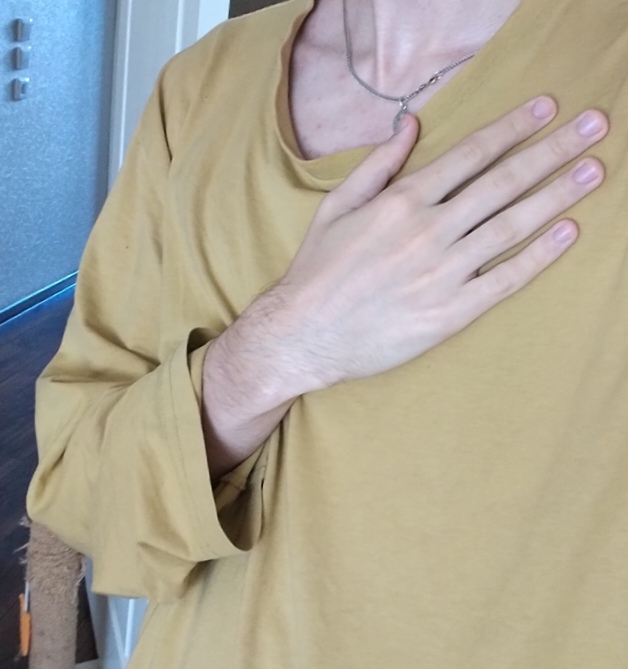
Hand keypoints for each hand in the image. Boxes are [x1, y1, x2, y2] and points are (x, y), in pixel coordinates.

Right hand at [278, 97, 607, 390]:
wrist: (304, 334)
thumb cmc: (317, 271)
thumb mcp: (337, 207)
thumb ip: (378, 165)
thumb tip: (410, 126)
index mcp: (401, 202)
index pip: (471, 155)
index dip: (513, 128)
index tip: (546, 109)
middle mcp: (429, 231)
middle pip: (503, 183)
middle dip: (553, 151)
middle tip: (593, 128)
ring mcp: (443, 274)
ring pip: (512, 226)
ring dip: (558, 194)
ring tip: (594, 171)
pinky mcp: (450, 313)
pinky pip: (505, 280)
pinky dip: (540, 256)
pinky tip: (567, 233)